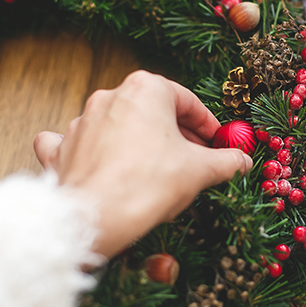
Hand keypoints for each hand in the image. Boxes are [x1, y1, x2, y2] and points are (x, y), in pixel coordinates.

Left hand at [33, 70, 252, 257]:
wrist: (97, 217)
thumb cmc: (150, 184)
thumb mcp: (201, 170)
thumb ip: (227, 161)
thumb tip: (243, 160)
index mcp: (146, 89)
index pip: (188, 102)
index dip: (208, 125)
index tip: (218, 143)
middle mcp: (110, 96)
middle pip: (153, 112)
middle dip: (176, 135)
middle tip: (196, 160)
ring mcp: (82, 121)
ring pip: (119, 125)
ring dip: (139, 142)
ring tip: (158, 170)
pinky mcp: (61, 148)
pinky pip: (77, 142)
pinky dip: (89, 150)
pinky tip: (98, 161)